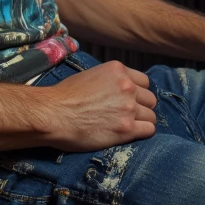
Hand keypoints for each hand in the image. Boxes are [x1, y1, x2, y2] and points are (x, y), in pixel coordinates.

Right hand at [40, 61, 156, 150]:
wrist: (53, 115)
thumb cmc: (64, 97)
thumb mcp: (89, 76)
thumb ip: (109, 80)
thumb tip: (116, 89)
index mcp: (118, 70)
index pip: (144, 82)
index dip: (136, 93)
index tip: (127, 101)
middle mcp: (127, 86)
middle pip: (150, 99)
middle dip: (140, 107)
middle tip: (125, 116)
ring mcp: (129, 107)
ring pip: (151, 116)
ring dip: (141, 122)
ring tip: (125, 126)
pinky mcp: (127, 128)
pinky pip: (149, 130)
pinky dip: (142, 133)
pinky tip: (129, 134)